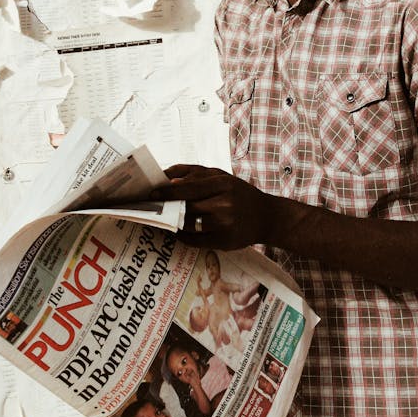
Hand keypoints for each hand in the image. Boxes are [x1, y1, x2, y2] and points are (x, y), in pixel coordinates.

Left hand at [152, 164, 269, 248]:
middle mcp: (225, 204)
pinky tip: (177, 231)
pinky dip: (182, 236)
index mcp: (223, 183)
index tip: (151, 193)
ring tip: (162, 218)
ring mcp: (225, 225)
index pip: (189, 187)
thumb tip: (167, 178)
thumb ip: (195, 174)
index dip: (168, 191)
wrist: (266, 216)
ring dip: (173, 223)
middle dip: (167, 208)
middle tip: (150, 207)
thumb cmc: (239, 193)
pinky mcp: (225, 242)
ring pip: (189, 225)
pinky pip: (195, 241)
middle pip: (187, 207)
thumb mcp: (222, 176)